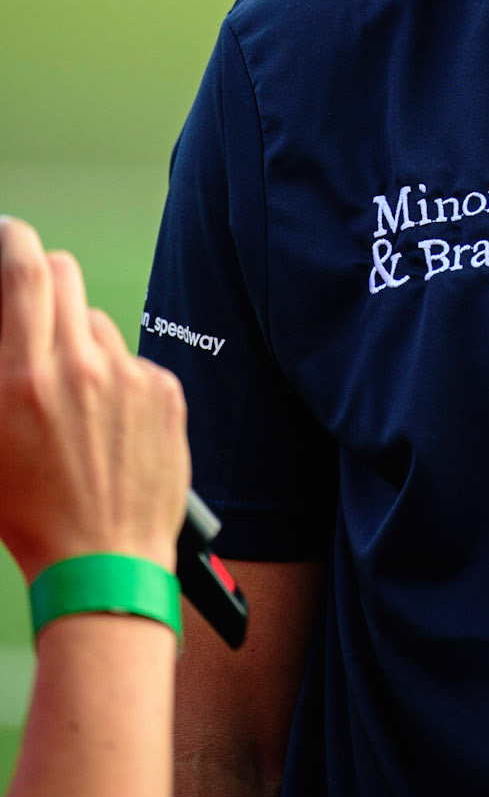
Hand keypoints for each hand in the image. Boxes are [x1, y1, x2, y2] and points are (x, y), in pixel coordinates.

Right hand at [0, 217, 189, 582]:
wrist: (105, 563)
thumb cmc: (33, 515)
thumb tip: (7, 325)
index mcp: (25, 379)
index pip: (25, 272)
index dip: (12, 238)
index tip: (7, 234)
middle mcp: (81, 369)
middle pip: (65, 276)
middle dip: (44, 282)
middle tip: (33, 310)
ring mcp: (129, 378)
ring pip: (97, 323)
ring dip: (79, 341)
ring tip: (71, 399)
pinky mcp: (166, 391)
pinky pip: (133, 361)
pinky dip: (118, 379)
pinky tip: (108, 423)